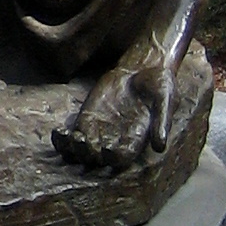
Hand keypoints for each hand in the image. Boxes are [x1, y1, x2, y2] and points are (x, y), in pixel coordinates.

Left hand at [54, 55, 176, 172]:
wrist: (144, 67)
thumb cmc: (159, 84)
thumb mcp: (165, 99)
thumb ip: (162, 122)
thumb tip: (161, 146)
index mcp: (136, 139)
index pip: (122, 158)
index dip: (113, 158)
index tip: (107, 148)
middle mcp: (116, 139)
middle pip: (98, 159)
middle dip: (88, 155)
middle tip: (84, 141)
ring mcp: (100, 129)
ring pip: (82, 151)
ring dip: (73, 149)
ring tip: (71, 137)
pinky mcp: (88, 117)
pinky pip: (73, 135)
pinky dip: (64, 139)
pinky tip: (59, 133)